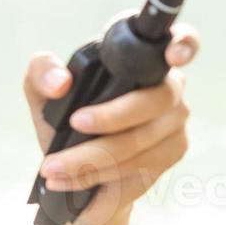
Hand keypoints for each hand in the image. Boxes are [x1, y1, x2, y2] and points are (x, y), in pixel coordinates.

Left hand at [22, 11, 199, 224]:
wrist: (75, 167)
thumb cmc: (63, 117)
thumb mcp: (42, 93)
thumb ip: (42, 73)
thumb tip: (61, 82)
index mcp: (139, 58)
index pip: (179, 41)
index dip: (183, 44)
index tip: (173, 56)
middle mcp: (167, 85)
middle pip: (150, 101)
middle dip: (108, 117)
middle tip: (73, 124)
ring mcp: (175, 120)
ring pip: (138, 142)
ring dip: (90, 158)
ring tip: (52, 168)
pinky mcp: (173, 152)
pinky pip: (136, 167)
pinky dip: (97, 176)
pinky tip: (68, 182)